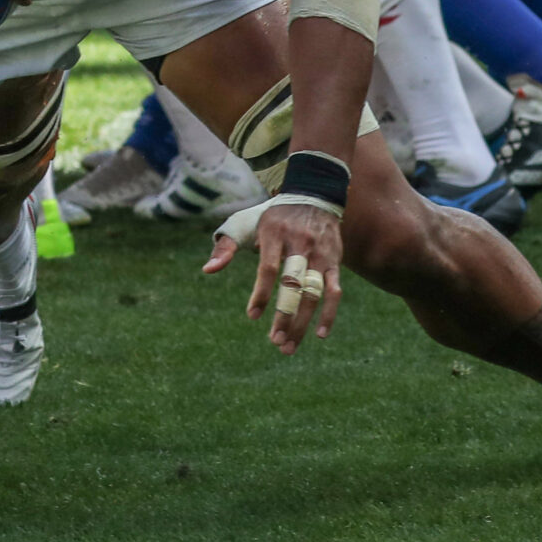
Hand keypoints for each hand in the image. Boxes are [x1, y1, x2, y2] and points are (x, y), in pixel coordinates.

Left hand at [205, 196, 343, 353]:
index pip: (269, 268)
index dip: (262, 294)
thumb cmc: (272, 217)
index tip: (253, 316)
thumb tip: (207, 270)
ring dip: (302, 323)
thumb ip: (226, 247)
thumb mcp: (246, 223)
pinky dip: (329, 314)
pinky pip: (334, 291)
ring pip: (313, 293)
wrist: (313, 195)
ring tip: (288, 346)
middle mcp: (300, 244)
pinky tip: (319, 335)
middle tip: (274, 342)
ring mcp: (320, 254)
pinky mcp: (334, 261)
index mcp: (275, 234)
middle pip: (293, 285)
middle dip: (284, 316)